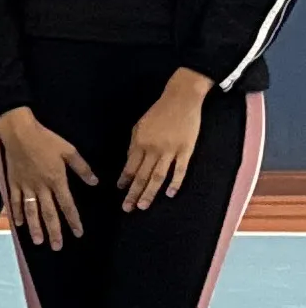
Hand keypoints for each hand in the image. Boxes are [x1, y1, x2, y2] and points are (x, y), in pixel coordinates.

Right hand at [0, 109, 95, 250]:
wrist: (19, 132)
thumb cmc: (46, 139)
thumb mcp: (69, 150)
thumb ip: (82, 168)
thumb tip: (94, 183)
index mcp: (57, 179)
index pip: (67, 205)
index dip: (73, 220)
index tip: (78, 233)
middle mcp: (41, 187)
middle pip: (48, 213)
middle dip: (54, 231)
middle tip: (57, 247)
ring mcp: (25, 186)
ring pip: (31, 211)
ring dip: (35, 227)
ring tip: (38, 241)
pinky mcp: (14, 182)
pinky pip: (15, 201)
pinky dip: (16, 213)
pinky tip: (19, 224)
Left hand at [120, 81, 207, 211]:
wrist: (181, 99)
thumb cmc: (158, 112)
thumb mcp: (139, 126)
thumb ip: (134, 144)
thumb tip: (130, 163)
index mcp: (140, 142)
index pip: (130, 167)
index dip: (124, 180)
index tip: (120, 191)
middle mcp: (153, 149)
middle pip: (142, 175)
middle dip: (133, 193)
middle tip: (127, 208)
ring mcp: (171, 150)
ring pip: (158, 176)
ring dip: (149, 193)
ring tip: (143, 206)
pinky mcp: (186, 150)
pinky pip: (180, 170)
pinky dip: (175, 182)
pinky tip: (170, 194)